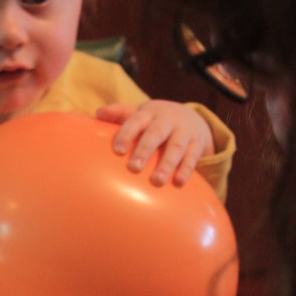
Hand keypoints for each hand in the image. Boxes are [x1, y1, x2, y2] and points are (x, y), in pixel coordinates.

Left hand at [97, 100, 213, 184]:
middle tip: (134, 168)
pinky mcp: (197, 144)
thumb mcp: (141, 113)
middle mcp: (168, 119)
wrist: (194, 118)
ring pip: (176, 146)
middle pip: (156, 133)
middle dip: (145, 149)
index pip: (136, 120)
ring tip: (157, 181)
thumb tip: (98, 113)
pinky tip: (178, 182)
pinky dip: (186, 169)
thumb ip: (120, 113)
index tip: (117, 150)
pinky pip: (193, 157)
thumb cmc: (156, 121)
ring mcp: (184, 131)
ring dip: (167, 164)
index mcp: (150, 112)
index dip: (127, 133)